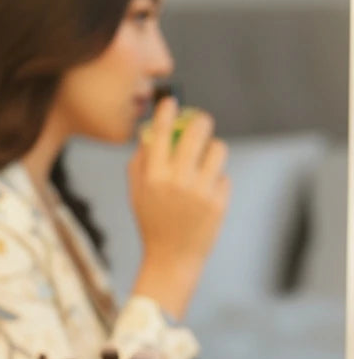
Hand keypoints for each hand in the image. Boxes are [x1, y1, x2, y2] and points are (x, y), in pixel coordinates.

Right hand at [128, 97, 229, 317]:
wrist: (172, 257)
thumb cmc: (152, 220)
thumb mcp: (136, 192)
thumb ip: (140, 162)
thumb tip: (152, 133)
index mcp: (153, 176)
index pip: (160, 133)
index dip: (167, 112)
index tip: (171, 102)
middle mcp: (177, 181)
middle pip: (197, 131)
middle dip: (200, 121)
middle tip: (200, 122)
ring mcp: (201, 191)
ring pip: (217, 149)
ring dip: (212, 149)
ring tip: (205, 161)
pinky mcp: (219, 201)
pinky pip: (222, 175)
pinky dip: (215, 180)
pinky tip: (205, 195)